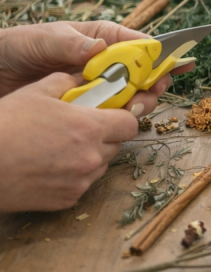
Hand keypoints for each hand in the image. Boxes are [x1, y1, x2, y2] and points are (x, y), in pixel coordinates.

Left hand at [0, 21, 193, 110]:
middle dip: (153, 85)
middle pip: (144, 74)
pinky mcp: (86, 107)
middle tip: (149, 96)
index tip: (174, 68)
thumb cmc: (16, 47)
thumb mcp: (42, 40)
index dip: (162, 56)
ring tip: (132, 110)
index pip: (141, 45)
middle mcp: (106, 62)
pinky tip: (117, 122)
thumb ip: (70, 43)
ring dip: (138, 104)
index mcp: (103, 38)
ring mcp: (97, 86)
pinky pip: (110, 114)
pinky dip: (118, 119)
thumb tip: (99, 47)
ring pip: (132, 96)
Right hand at [0, 73, 139, 211]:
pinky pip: (82, 184)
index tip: (111, 112)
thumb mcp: (37, 91)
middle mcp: (91, 157)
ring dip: (91, 155)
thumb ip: (68, 81)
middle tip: (82, 128)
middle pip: (117, 145)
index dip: (122, 116)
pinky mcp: (66, 200)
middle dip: (105, 135)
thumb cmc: (6, 125)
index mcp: (90, 128)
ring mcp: (79, 182)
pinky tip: (51, 165)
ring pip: (101, 166)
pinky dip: (74, 175)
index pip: (130, 123)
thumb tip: (83, 78)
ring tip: (62, 146)